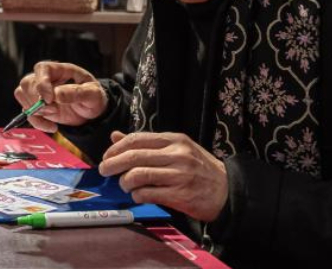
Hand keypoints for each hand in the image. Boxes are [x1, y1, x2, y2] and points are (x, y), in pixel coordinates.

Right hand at [13, 61, 107, 131]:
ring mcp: (39, 92)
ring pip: (22, 94)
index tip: (49, 99)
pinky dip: (37, 122)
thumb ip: (76, 92)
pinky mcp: (37, 106)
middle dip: (37, 100)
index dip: (41, 82)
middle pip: (27, 82)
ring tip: (54, 116)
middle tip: (54, 110)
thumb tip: (57, 94)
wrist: (91, 112)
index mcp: (60, 70)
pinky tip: (52, 126)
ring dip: (35, 110)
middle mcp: (46, 78)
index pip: (42, 68)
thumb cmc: (93, 97)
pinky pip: (27, 112)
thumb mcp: (92, 94)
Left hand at [99, 131, 228, 222]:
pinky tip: (138, 196)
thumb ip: (147, 143)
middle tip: (104, 170)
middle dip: (112, 164)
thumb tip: (115, 136)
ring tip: (124, 185)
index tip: (107, 156)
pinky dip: (137, 195)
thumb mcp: (176, 149)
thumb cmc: (199, 169)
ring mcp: (179, 174)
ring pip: (138, 175)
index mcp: (174, 140)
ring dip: (124, 182)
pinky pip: (148, 194)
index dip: (116, 148)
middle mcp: (176, 154)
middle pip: (133, 156)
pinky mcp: (180, 194)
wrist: (227, 191)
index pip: (136, 139)